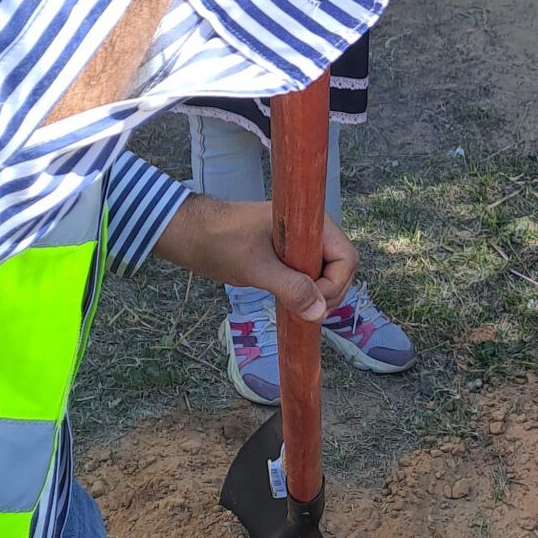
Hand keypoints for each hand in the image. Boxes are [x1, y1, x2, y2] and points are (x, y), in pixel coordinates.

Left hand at [152, 195, 356, 320]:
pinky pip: (309, 278)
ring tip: (292, 308)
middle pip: (340, 269)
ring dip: (315, 297)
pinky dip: (304, 294)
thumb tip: (319, 313)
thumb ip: (290, 287)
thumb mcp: (256, 266)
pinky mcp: (289, 258)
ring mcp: (301, 246)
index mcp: (311, 224)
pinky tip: (288, 304)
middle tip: (300, 311)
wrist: (191, 233)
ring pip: (326, 276)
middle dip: (327, 294)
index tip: (310, 303)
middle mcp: (312, 233)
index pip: (346, 258)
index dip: (335, 285)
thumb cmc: (220, 241)